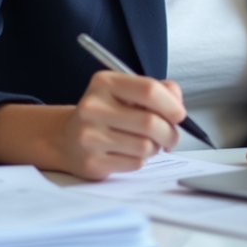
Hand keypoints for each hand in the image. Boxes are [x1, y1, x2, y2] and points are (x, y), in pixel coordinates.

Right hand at [58, 71, 186, 179]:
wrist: (66, 139)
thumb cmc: (106, 113)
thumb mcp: (127, 92)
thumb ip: (158, 91)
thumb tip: (178, 107)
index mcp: (104, 83)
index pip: (149, 90)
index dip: (172, 105)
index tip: (179, 115)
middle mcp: (93, 107)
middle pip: (151, 122)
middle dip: (170, 133)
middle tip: (171, 136)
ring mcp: (90, 136)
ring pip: (146, 146)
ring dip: (155, 147)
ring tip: (146, 143)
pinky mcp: (92, 162)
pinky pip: (135, 163)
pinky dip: (140, 160)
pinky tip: (129, 153)